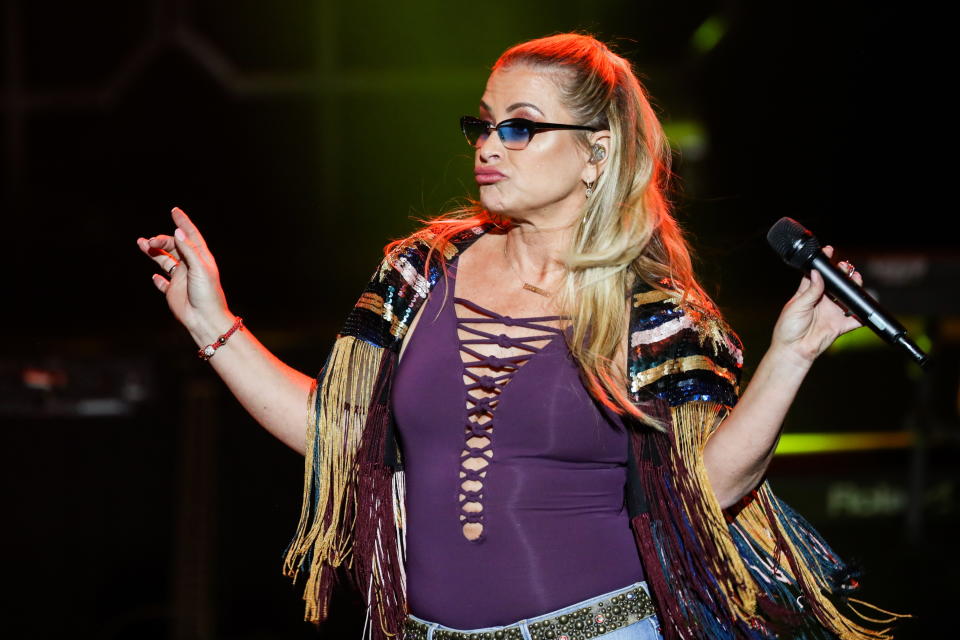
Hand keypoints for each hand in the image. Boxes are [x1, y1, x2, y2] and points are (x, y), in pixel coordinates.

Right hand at [136, 207, 233, 338]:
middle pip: (173, 246)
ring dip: (154, 252)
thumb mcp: (200, 268)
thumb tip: (178, 231)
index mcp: (200, 258)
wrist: (204, 319)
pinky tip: (154, 276)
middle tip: (149, 242)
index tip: (174, 211)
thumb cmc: (207, 293)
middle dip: (161, 240)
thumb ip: (189, 250)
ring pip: (165, 260)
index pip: (190, 236)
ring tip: (141, 243)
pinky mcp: (173, 291)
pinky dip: (158, 279)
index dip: (183, 223)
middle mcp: (190, 266)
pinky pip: (163, 283)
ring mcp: (181, 278)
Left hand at [771, 245, 864, 363]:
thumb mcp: (796, 306)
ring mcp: (833, 312)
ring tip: (855, 279)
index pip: (818, 274)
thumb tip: (818, 273)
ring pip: (849, 297)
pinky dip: (863, 313)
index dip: (824, 263)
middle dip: (843, 273)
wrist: (793, 350)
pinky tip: (865, 306)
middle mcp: (822, 301)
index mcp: (808, 293)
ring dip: (854, 287)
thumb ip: (810, 291)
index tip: (829, 251)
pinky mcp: (841, 325)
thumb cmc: (787, 328)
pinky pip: (856, 319)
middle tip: (846, 267)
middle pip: (837, 283)